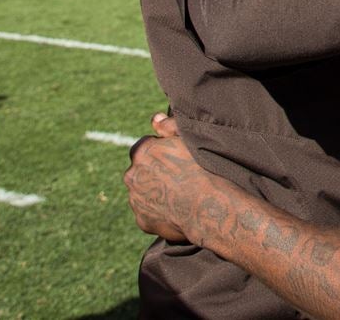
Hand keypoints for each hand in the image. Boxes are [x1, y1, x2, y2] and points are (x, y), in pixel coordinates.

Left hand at [124, 113, 208, 243]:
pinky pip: (148, 214)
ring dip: (155, 193)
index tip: (176, 160)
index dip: (160, 153)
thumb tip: (155, 118)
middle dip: (154, 173)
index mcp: (142, 151)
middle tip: (178, 178)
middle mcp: (132, 175)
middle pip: (140, 171)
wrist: (208, 206)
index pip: (144, 148)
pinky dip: (158, 212)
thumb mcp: (188, 139)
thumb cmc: (202, 169)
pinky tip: (177, 210)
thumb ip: (169, 126)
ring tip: (179, 196)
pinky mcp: (141, 220)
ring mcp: (135, 199)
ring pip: (143, 193)